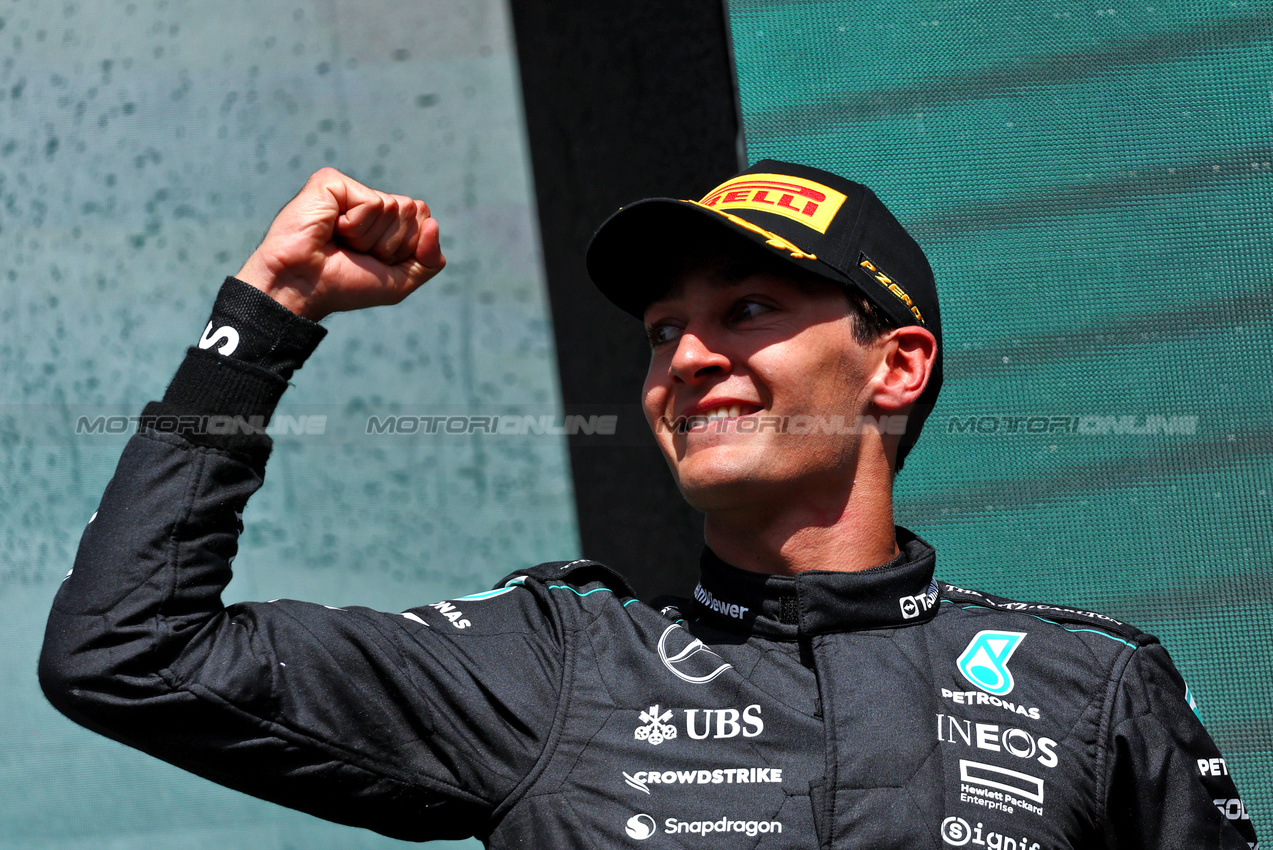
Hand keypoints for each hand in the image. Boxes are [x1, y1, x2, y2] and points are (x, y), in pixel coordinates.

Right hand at [235, 168, 445, 319]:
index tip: (374, 261)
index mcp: (386, 222)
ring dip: (369, 237)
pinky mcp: (332, 182)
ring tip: (340, 243)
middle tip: (355, 253)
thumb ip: (430, 259)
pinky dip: (356, 225)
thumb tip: (433, 222)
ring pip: (394, 207)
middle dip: (389, 243)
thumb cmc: (344, 285)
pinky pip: (372, 202)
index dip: (405, 249)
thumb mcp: (400, 282)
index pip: (425, 220)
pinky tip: (331, 229)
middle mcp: (371, 203)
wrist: (302, 287)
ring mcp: (351, 191)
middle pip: (412, 212)